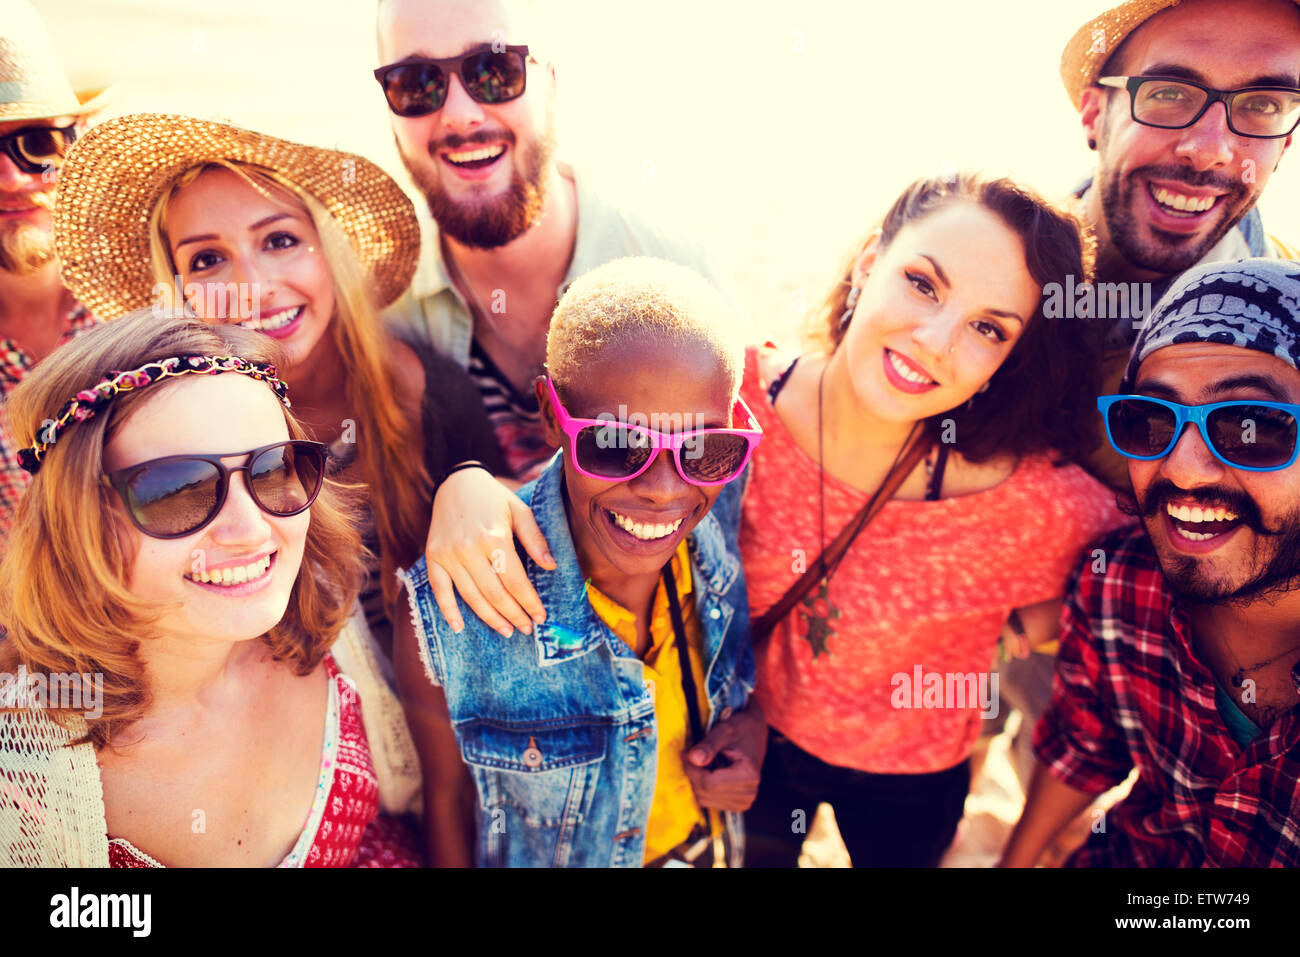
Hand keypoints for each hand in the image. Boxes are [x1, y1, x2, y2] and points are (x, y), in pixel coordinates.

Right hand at [424, 466, 554, 635]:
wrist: (456, 482)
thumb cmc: (493, 498)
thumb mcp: (520, 511)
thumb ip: (535, 539)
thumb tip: (551, 567)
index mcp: (494, 537)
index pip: (515, 581)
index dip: (529, 602)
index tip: (541, 616)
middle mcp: (468, 549)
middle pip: (494, 593)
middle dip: (513, 615)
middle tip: (527, 628)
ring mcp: (448, 555)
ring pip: (471, 596)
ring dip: (490, 618)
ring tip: (507, 631)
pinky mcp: (433, 557)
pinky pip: (439, 589)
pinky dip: (448, 610)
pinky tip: (459, 627)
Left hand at [683, 702, 767, 812]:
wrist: (754, 732)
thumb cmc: (740, 728)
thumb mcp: (725, 729)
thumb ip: (709, 744)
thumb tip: (693, 759)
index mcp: (748, 775)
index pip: (708, 783)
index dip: (691, 769)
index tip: (684, 753)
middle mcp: (749, 793)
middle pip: (705, 793)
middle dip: (693, 773)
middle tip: (691, 754)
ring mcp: (743, 801)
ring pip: (704, 799)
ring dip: (698, 780)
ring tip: (706, 761)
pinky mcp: (736, 804)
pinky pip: (708, 801)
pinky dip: (703, 786)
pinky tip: (711, 771)